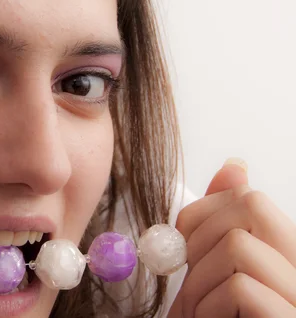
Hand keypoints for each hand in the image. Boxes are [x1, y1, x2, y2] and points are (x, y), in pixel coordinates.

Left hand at [168, 159, 295, 316]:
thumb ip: (221, 225)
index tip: (184, 247)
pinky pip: (240, 287)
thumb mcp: (212, 270)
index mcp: (288, 254)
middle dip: (199, 241)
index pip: (249, 197)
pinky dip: (209, 307)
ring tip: (199, 312)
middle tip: (188, 284)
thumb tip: (234, 164)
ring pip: (238, 244)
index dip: (203, 214)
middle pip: (251, 205)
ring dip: (199, 283)